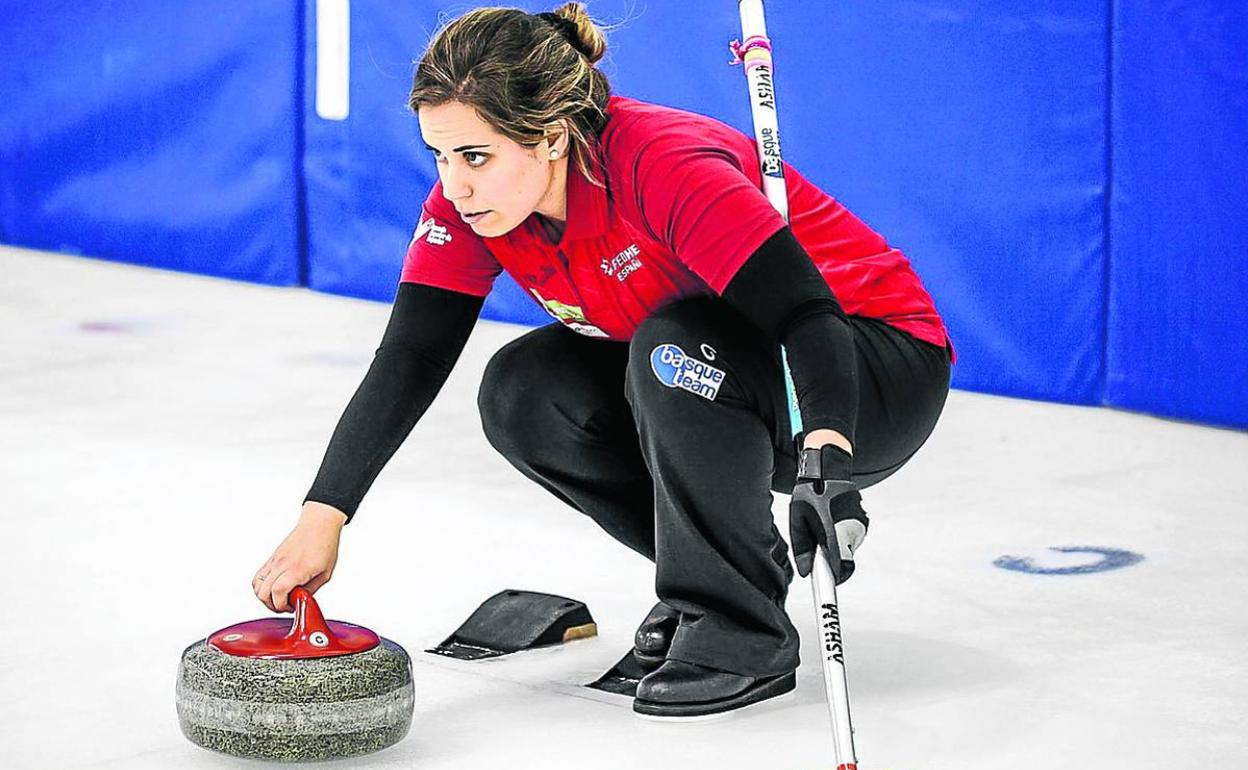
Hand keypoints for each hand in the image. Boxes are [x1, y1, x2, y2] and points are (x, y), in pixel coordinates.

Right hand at [252, 502, 346, 611]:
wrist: (319, 524)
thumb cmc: (325, 545)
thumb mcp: (325, 574)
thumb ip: (310, 590)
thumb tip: (299, 601)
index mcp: (297, 569)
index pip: (278, 592)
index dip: (281, 605)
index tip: (291, 607)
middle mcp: (282, 564)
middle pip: (263, 592)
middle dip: (272, 605)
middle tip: (285, 604)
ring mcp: (274, 561)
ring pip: (256, 585)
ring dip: (265, 596)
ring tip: (279, 597)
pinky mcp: (271, 558)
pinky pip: (258, 576)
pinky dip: (262, 586)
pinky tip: (274, 588)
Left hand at [789, 445, 868, 582]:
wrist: (829, 468)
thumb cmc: (810, 493)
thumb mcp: (797, 519)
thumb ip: (801, 548)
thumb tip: (806, 572)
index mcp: (835, 531)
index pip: (841, 567)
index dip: (834, 581)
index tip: (829, 592)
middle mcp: (852, 530)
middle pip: (845, 560)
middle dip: (832, 559)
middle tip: (818, 544)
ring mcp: (861, 525)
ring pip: (849, 549)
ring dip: (837, 545)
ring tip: (824, 524)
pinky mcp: (864, 521)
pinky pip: (852, 538)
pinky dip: (842, 536)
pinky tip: (832, 519)